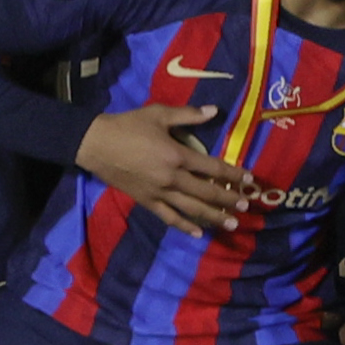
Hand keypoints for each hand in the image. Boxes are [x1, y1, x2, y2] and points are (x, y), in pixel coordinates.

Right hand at [78, 106, 258, 238]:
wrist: (96, 144)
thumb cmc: (128, 126)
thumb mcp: (159, 114)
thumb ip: (188, 115)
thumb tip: (214, 111)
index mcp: (177, 156)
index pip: (212, 168)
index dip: (232, 174)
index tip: (248, 179)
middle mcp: (172, 178)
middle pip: (206, 192)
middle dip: (228, 199)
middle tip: (246, 206)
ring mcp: (159, 193)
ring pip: (191, 209)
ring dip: (213, 217)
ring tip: (231, 224)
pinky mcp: (146, 201)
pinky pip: (168, 217)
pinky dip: (184, 226)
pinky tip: (198, 233)